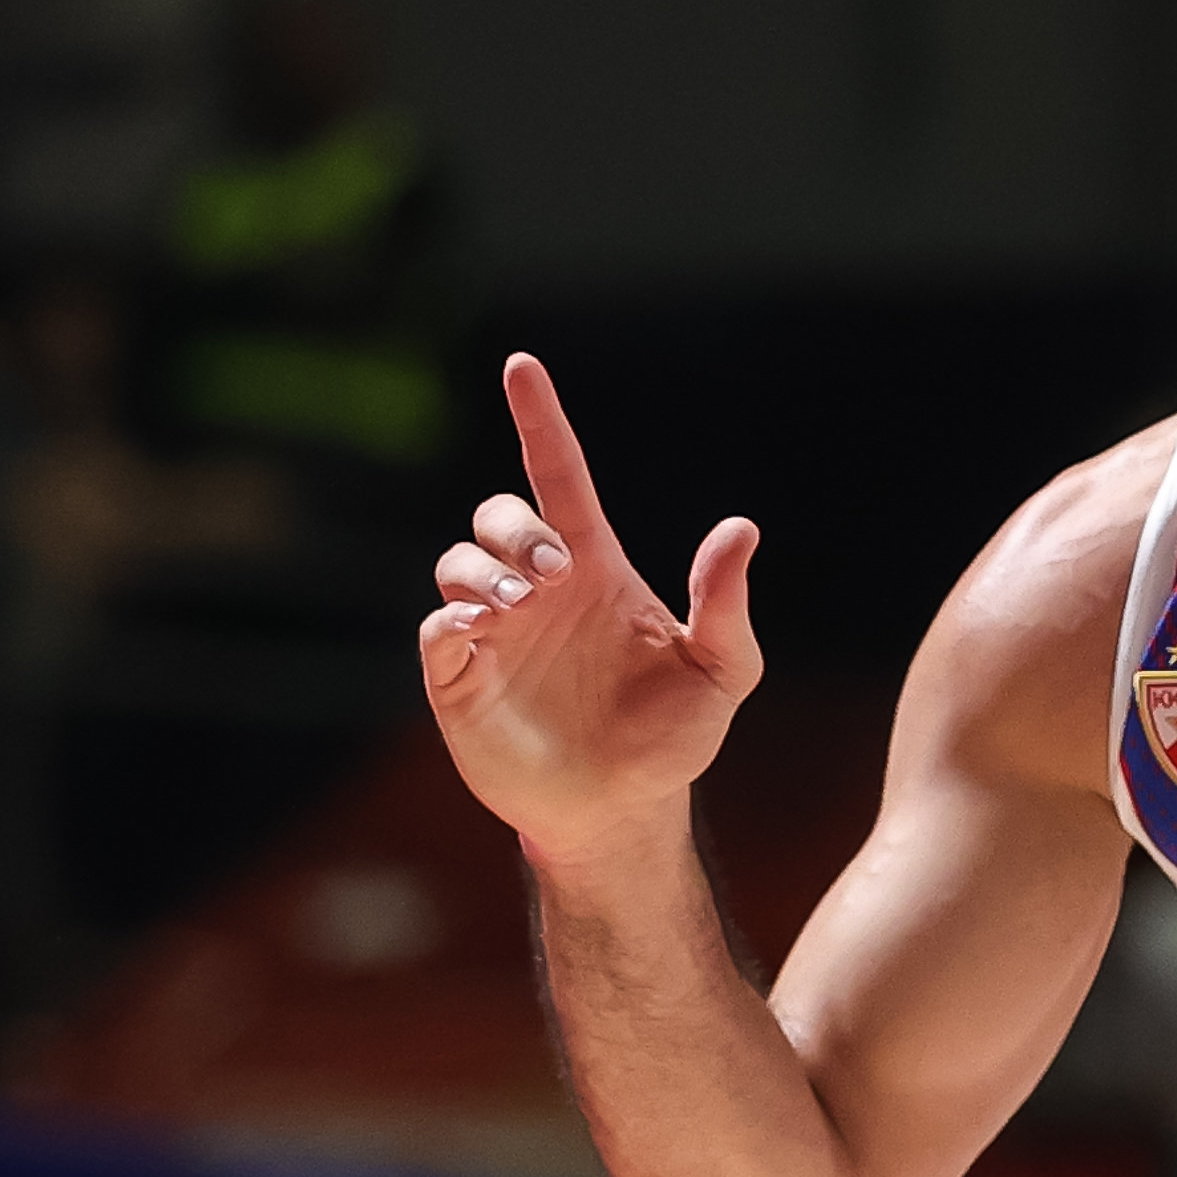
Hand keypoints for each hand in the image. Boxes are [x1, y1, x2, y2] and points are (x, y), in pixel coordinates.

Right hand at [420, 354, 762, 864]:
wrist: (624, 810)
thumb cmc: (674, 737)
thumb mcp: (721, 671)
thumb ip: (725, 605)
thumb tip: (741, 529)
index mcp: (595, 569)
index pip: (559, 476)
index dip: (540, 420)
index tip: (522, 366)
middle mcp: (538, 588)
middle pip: (498, 514)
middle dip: (515, 528)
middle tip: (553, 575)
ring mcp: (494, 631)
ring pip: (457, 563)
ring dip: (483, 571)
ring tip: (520, 606)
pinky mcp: (460, 677)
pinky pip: (435, 628)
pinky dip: (449, 619)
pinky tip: (478, 631)